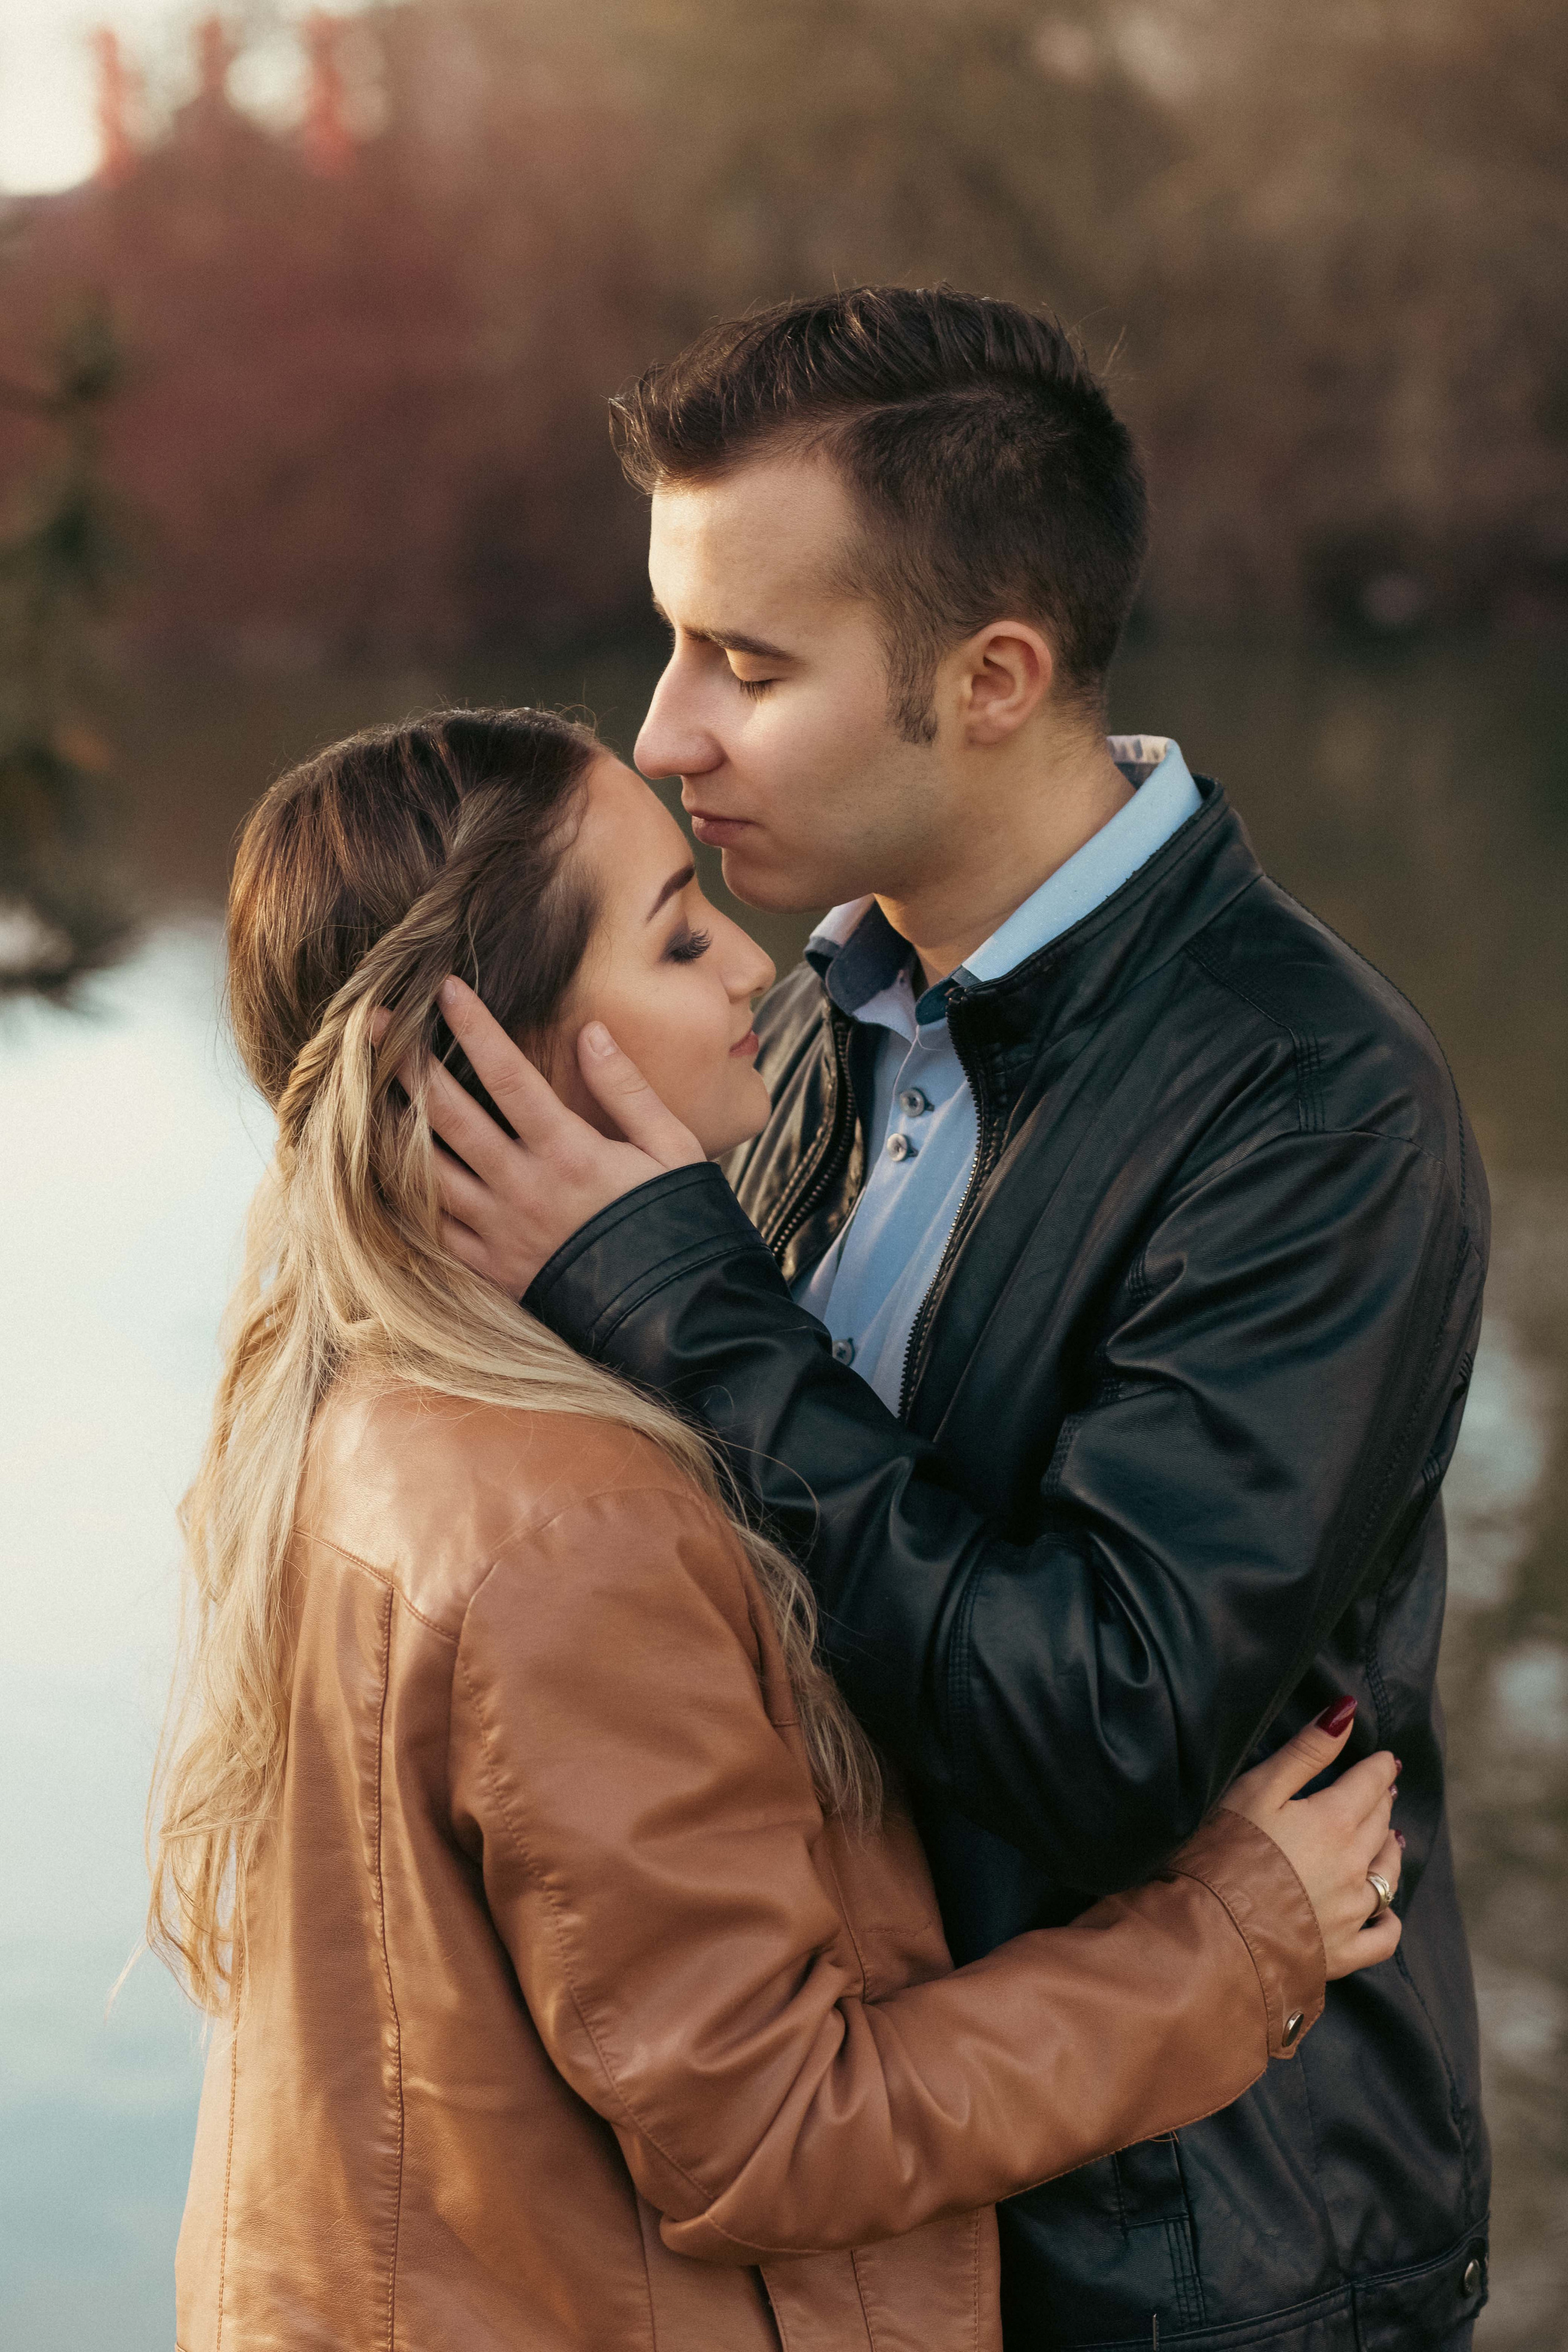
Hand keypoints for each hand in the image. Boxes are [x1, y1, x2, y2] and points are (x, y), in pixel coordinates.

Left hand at [406, 975, 703, 1295]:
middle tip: (374, 1023)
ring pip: (425, 1171)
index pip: (509, 1075)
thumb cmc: (678, 1225)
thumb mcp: (673, 1149)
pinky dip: (401, 1197)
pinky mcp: (491, 1270)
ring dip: (389, 1125)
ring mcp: (501, 1232)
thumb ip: (627, 1088)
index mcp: (570, 1152)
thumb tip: (590, 1031)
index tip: (445, 988)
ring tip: (359, 1089)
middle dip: (408, 1063)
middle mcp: (524, 1188)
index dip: (474, 1027)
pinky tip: (377, 1168)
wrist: (675, 1316)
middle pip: (449, 1115)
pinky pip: (431, 1230)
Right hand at [1221, 1702, 1402, 1978]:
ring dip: (1390, 1852)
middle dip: (1382, 1803)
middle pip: (1379, 1826)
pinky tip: (1385, 1911)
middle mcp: (1353, 1867)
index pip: (1369, 1785)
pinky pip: (1383, 1938)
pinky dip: (1389, 1920)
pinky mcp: (1341, 1953)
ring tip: (1389, 1839)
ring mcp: (1351, 1914)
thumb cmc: (1224, 1851)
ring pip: (1388, 1876)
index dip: (1378, 1769)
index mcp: (1333, 1822)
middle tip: (1382, 1790)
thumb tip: (1347, 1712)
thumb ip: (1306, 1751)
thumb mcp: (1258, 1788)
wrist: (1209, 1931)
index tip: (1385, 1760)